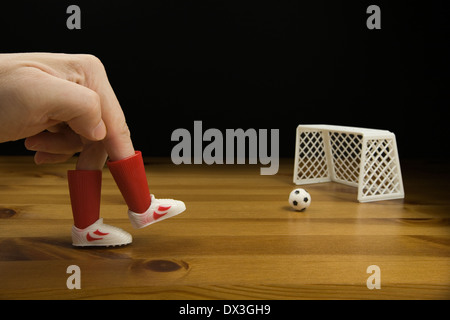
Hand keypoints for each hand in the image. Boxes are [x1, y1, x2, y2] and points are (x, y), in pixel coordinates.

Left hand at [0, 53, 134, 167]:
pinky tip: (37, 145)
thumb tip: (104, 131)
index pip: (116, 122)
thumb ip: (82, 106)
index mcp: (88, 74)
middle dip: (85, 153)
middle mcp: (85, 86)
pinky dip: (57, 151)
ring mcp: (72, 101)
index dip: (124, 157)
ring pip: (88, 142)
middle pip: (106, 134)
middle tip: (80, 175)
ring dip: (63, 150)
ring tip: (36, 144)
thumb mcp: (35, 94)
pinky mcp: (60, 115)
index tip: (134, 188)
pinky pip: (73, 143)